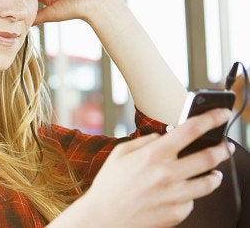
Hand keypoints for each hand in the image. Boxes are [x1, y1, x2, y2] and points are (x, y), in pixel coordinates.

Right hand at [75, 108, 233, 226]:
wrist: (104, 218)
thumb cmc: (109, 187)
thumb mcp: (120, 154)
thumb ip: (144, 141)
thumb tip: (163, 137)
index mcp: (153, 155)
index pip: (191, 130)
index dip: (210, 118)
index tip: (220, 114)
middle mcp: (167, 174)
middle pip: (209, 157)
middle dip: (223, 149)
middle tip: (226, 147)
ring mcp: (175, 195)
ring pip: (209, 182)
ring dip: (215, 175)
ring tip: (214, 173)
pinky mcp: (177, 213)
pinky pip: (192, 201)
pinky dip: (189, 196)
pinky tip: (180, 194)